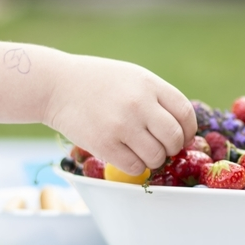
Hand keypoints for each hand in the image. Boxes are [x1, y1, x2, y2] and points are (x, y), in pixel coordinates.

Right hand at [44, 54, 196, 173]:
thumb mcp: (132, 77)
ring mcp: (122, 125)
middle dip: (173, 148)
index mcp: (150, 85)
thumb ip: (157, 97)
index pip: (185, 114)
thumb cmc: (97, 82)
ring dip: (154, 160)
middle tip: (162, 148)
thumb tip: (182, 128)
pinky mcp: (104, 144)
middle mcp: (139, 104)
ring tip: (141, 152)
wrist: (55, 85)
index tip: (181, 136)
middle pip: (175, 138)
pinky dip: (135, 167)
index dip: (188, 130)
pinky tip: (126, 156)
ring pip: (156, 157)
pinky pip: (135, 167)